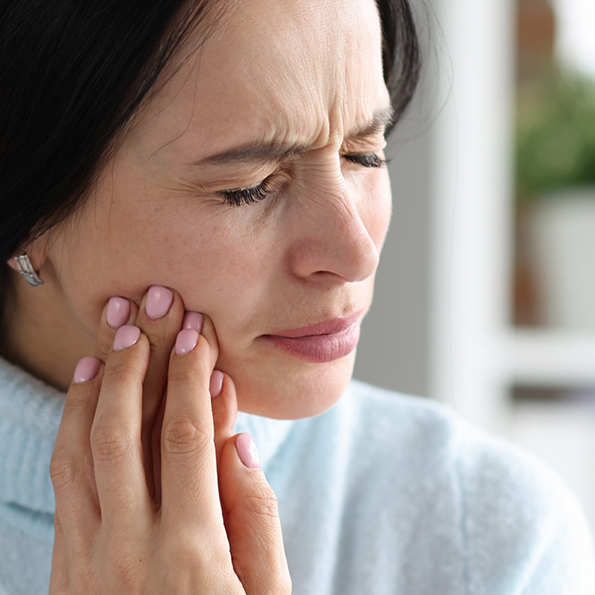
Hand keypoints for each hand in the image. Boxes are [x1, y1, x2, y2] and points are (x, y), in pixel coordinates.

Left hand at [49, 286, 291, 593]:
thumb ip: (255, 517)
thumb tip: (236, 438)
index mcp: (193, 555)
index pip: (187, 436)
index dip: (190, 375)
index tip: (197, 331)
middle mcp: (130, 550)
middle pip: (126, 429)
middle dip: (139, 359)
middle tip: (151, 307)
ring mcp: (87, 561)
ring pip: (81, 449)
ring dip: (95, 384)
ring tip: (112, 334)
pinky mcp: (65, 570)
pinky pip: (63, 482)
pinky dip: (70, 428)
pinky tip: (81, 393)